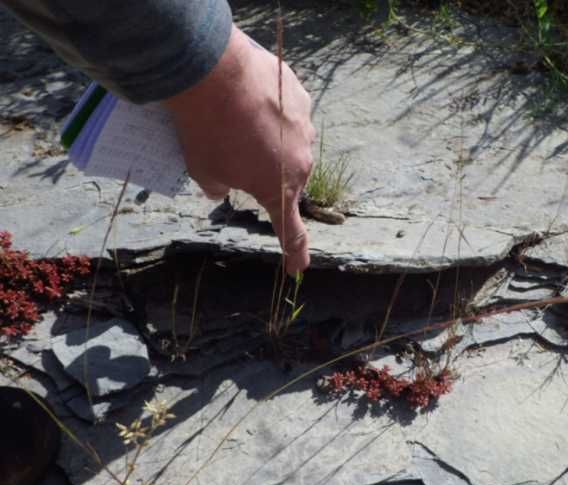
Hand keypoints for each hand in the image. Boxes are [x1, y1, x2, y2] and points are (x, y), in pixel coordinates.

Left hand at [163, 26, 314, 273]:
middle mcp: (301, 160)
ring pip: (290, 141)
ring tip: (239, 120)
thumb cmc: (206, 131)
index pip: (290, 229)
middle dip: (269, 172)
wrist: (212, 71)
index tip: (298, 269)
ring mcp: (304, 125)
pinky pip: (288, 109)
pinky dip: (272, 108)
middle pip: (288, 175)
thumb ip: (217, 187)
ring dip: (271, 138)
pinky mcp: (299, 94)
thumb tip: (223, 186)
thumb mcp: (203, 170)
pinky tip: (248, 97)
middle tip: (239, 157)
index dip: (294, 251)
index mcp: (278, 188)